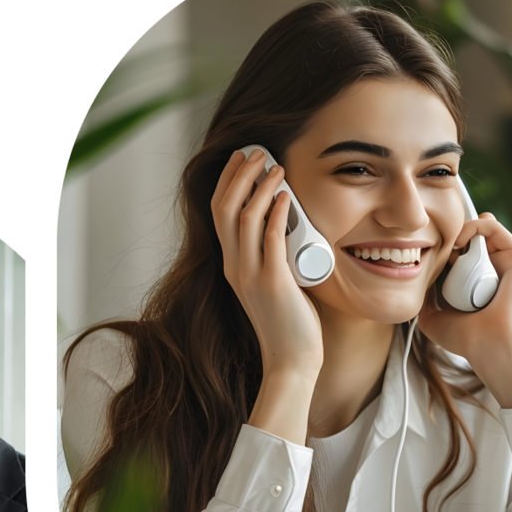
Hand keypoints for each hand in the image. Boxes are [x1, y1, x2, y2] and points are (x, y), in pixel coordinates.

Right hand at [210, 149, 323, 444]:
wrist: (291, 360)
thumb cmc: (289, 323)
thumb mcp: (274, 282)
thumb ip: (274, 256)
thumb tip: (290, 225)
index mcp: (233, 265)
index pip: (220, 213)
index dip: (228, 182)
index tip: (242, 159)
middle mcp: (235, 267)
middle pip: (225, 208)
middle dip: (239, 175)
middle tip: (256, 151)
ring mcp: (251, 275)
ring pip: (244, 218)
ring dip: (258, 186)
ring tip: (274, 166)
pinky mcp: (272, 283)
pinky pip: (269, 240)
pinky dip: (275, 213)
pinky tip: (285, 196)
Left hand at [417, 213, 511, 407]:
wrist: (491, 345)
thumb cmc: (465, 338)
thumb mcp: (433, 318)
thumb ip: (425, 299)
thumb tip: (420, 280)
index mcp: (476, 284)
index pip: (460, 253)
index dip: (444, 246)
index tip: (427, 251)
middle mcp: (492, 272)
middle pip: (469, 239)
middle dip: (450, 237)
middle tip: (438, 250)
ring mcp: (506, 265)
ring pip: (480, 232)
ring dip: (459, 232)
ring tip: (448, 248)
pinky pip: (494, 229)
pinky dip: (474, 226)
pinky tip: (458, 242)